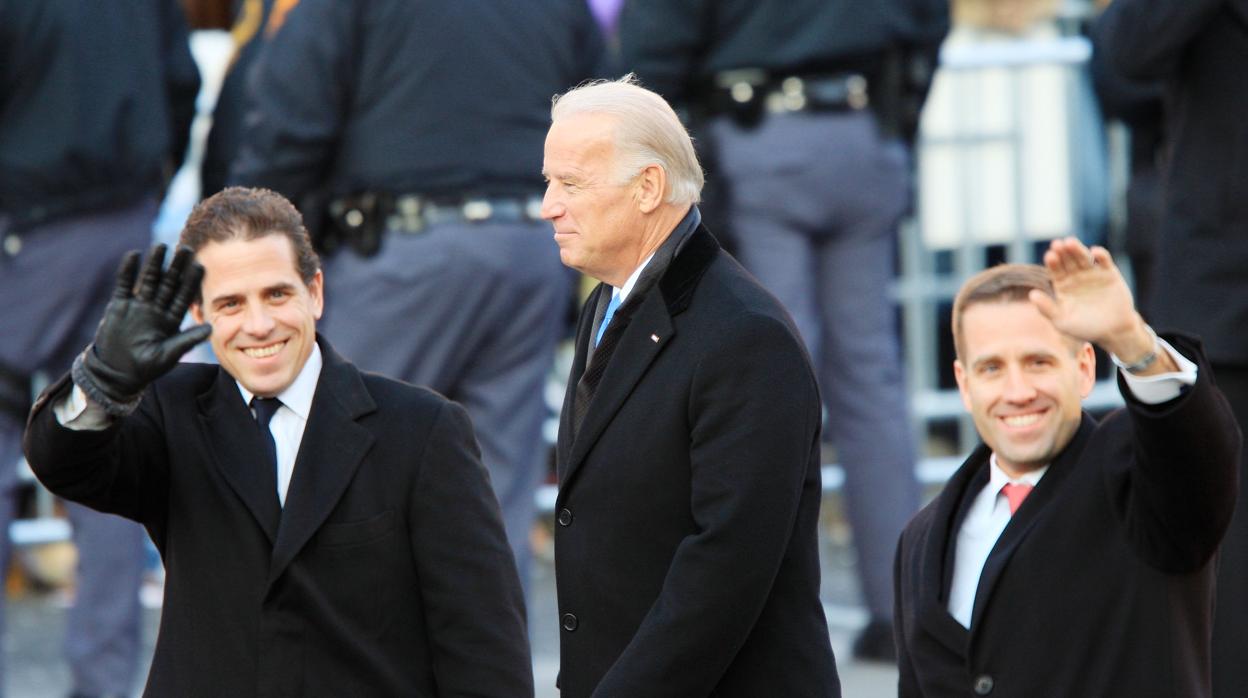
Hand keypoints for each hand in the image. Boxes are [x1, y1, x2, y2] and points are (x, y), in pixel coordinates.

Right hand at [72, 244, 211, 414]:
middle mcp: (157, 309)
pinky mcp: (119, 306)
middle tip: (186, 249)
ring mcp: (138, 306)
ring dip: (154, 264)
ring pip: (148, 280)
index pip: (184, 296)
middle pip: (169, 284)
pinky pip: (124, 285)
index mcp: (171, 319)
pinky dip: (128, 271)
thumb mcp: (169, 354)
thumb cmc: (146, 367)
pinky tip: (134, 255)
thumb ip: (187, 340)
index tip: (201, 266)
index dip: (192, 282)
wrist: (117, 372)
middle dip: (176, 267)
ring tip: (161, 247)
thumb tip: (211, 328)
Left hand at [1027, 237, 1152, 360]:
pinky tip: (1094, 252)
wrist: (1112, 331)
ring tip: (1070, 242)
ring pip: (1083, 257)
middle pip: (1068, 260)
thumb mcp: (1062, 321)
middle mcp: (1075, 275)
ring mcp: (1092, 273)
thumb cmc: (1084, 328)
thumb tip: (1031, 295)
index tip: (1050, 256)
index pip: (1055, 269)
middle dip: (1062, 252)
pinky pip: (1104, 261)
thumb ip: (1047, 308)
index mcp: (1062, 284)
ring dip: (1077, 249)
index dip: (1052, 262)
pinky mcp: (1109, 273)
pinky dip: (1100, 255)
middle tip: (1057, 244)